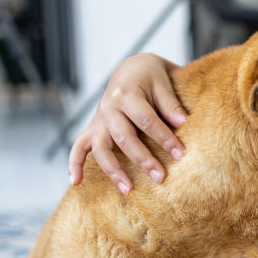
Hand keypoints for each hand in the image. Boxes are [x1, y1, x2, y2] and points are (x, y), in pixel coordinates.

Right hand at [68, 53, 186, 192]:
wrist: (130, 69)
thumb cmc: (151, 77)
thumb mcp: (163, 83)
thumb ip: (171, 104)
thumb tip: (183, 123)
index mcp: (126, 93)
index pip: (146, 120)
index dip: (164, 138)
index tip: (180, 154)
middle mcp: (108, 108)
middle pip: (124, 138)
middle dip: (143, 159)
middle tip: (161, 177)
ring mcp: (99, 119)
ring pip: (101, 148)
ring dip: (113, 170)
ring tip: (128, 189)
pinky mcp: (93, 128)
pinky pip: (78, 147)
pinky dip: (74, 164)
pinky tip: (76, 182)